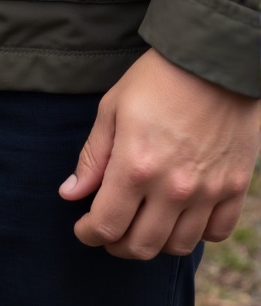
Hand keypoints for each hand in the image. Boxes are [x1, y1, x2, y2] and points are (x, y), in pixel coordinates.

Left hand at [59, 47, 259, 259]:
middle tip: (109, 230)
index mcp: (136, 166)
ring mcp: (208, 191)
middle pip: (141, 246)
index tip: (83, 228)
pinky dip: (197, 233)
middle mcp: (173, 187)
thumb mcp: (112, 108)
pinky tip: (182, 216)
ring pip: (178, 246)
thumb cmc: (157, 79)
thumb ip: (93, 157)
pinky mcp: (235, 187)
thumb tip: (71, 193)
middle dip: (116, 245)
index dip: (88, 233)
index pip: (106, 225)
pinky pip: (217, 232)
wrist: (213, 59)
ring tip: (143, 224)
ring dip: (155, 243)